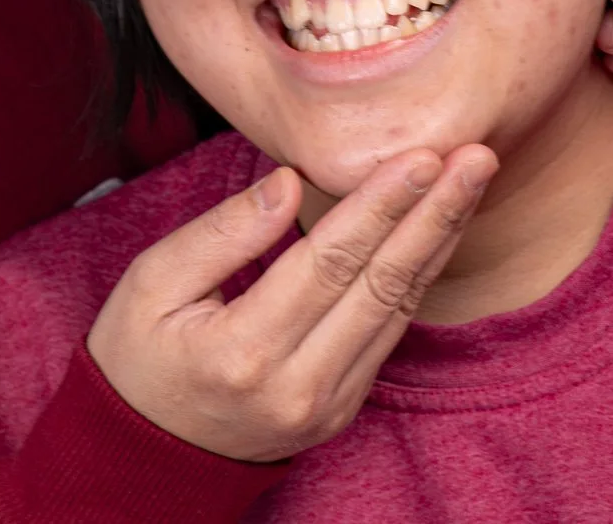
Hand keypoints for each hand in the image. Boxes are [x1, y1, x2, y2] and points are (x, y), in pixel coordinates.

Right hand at [85, 145, 496, 461]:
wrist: (144, 457)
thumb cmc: (138, 359)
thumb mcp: (149, 285)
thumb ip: (221, 233)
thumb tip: (289, 181)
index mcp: (243, 350)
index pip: (329, 262)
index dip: (380, 205)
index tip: (420, 155)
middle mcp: (297, 385)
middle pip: (382, 285)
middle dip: (433, 214)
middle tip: (475, 158)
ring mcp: (326, 405)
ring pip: (398, 311)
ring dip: (438, 241)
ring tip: (469, 183)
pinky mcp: (341, 411)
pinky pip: (389, 335)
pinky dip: (418, 279)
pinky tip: (435, 234)